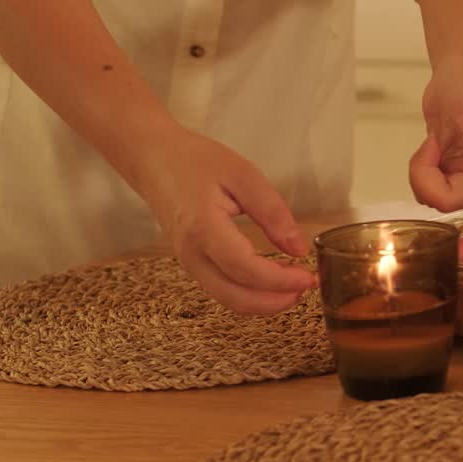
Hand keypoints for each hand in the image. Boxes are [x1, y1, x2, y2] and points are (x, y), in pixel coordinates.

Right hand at [134, 128, 314, 314]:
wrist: (153, 159)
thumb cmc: (195, 161)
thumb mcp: (244, 175)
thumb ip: (273, 212)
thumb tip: (299, 249)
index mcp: (204, 228)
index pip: (246, 269)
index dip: (280, 280)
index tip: (309, 277)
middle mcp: (191, 254)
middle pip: (236, 297)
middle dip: (275, 301)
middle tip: (307, 286)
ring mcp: (188, 262)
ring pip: (228, 299)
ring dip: (264, 302)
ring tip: (295, 284)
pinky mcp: (191, 263)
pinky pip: (222, 290)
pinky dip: (249, 294)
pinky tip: (271, 280)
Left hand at [409, 55, 462, 258]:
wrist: (456, 72)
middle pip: (454, 205)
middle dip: (432, 183)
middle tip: (431, 150)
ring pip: (436, 200)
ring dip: (424, 173)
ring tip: (431, 144)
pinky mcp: (448, 173)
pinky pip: (425, 188)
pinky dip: (420, 169)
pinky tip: (430, 146)